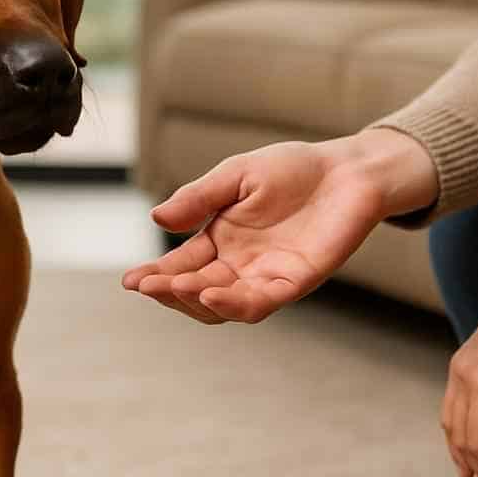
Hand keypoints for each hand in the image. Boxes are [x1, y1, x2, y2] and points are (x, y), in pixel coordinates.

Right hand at [122, 129, 436, 323]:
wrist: (347, 170)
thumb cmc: (293, 169)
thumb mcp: (235, 175)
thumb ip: (199, 198)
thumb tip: (156, 219)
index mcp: (220, 240)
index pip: (180, 266)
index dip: (154, 277)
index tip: (130, 281)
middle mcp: (239, 265)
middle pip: (195, 292)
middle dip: (168, 291)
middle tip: (147, 286)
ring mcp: (265, 276)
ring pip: (222, 306)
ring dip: (195, 302)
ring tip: (175, 288)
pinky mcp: (294, 281)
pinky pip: (260, 303)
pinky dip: (233, 304)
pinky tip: (211, 295)